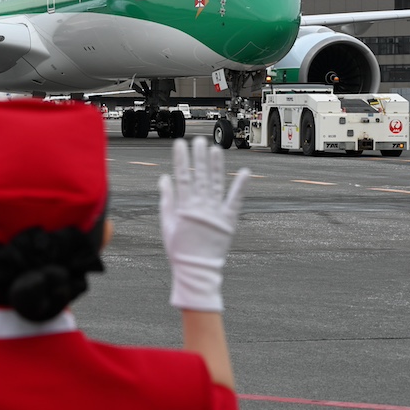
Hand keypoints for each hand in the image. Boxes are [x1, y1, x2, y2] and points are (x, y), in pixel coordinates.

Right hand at [158, 136, 249, 311]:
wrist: (196, 269)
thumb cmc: (179, 249)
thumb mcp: (167, 224)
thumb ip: (167, 200)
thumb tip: (164, 178)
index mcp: (184, 207)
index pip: (182, 177)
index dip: (181, 159)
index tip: (179, 144)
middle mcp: (201, 207)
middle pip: (200, 176)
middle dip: (199, 156)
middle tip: (199, 140)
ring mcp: (216, 212)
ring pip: (216, 183)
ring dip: (216, 165)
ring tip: (216, 149)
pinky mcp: (229, 220)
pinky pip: (235, 200)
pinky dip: (240, 186)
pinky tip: (245, 172)